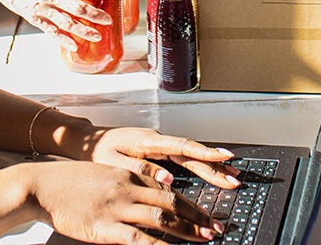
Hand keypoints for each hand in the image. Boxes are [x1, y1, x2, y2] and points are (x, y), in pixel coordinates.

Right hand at [0, 0, 116, 48]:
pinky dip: (63, 40)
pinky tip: (74, 45)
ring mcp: (41, 8)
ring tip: (97, 35)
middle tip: (109, 19)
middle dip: (95, 15)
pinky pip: (51, 31)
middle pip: (77, 7)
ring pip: (67, 23)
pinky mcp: (34, 18)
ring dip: (84, 30)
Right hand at [30, 161, 224, 242]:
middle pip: (170, 203)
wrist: (41, 186)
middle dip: (197, 217)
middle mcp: (126, 188)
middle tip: (218, 228)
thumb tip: (150, 198)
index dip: (190, 203)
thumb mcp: (102, 176)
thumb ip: (125, 184)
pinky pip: (138, 239)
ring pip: (161, 219)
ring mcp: (117, 207)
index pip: (167, 189)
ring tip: (206, 239)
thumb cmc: (68, 184)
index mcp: (126, 174)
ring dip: (187, 231)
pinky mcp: (105, 227)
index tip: (207, 214)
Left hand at [85, 127, 240, 190]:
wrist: (86, 141)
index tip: (225, 157)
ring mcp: (156, 145)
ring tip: (228, 177)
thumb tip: (167, 179)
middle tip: (234, 178)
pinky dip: (196, 165)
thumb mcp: (114, 162)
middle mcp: (155, 140)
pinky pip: (180, 158)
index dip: (205, 153)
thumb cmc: (97, 151)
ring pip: (187, 155)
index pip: (181, 146)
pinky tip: (206, 172)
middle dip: (214, 165)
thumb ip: (140, 169)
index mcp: (147, 141)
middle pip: (190, 152)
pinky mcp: (154, 151)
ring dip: (208, 166)